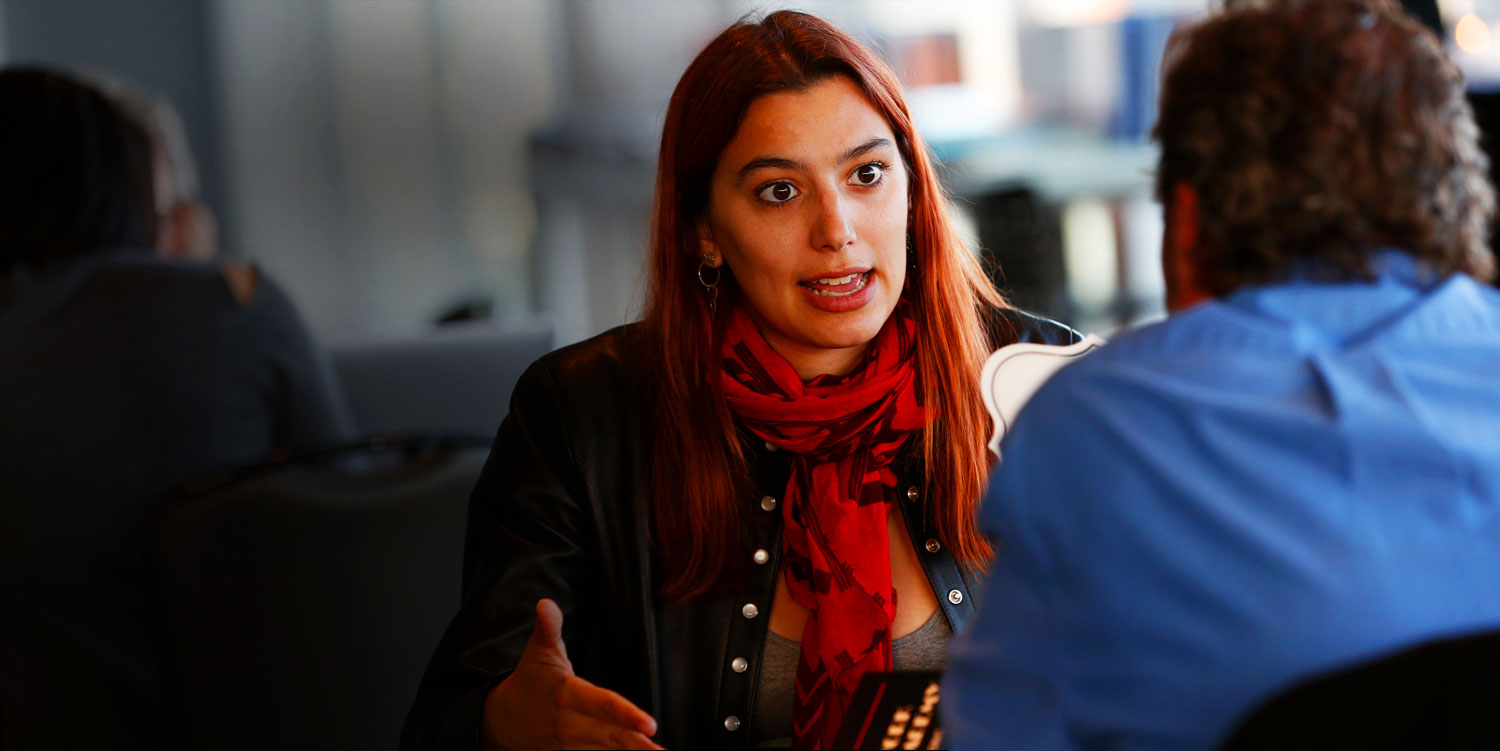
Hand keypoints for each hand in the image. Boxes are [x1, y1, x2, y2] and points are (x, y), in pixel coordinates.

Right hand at [482, 599, 661, 749]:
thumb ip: (548, 628)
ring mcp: (571, 744)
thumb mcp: (538, 652)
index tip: (650, 724)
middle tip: (661, 749)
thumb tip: (546, 603)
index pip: (601, 704)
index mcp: (567, 695)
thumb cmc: (530, 680)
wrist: (501, 720)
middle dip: (635, 744)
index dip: (626, 714)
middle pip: (608, 735)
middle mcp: (571, 723)